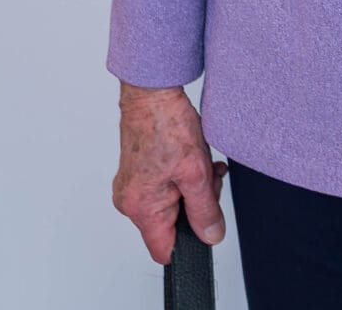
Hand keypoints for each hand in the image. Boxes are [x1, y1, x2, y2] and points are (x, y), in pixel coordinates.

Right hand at [113, 82, 226, 263]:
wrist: (152, 93)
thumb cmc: (166, 125)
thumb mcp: (196, 173)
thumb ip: (205, 210)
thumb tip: (212, 235)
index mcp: (141, 207)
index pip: (163, 250)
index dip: (188, 242)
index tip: (205, 226)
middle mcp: (130, 202)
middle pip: (171, 225)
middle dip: (197, 205)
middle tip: (209, 180)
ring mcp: (131, 187)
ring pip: (171, 204)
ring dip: (193, 188)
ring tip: (201, 163)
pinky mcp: (136, 174)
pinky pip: (164, 189)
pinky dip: (182, 178)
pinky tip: (193, 159)